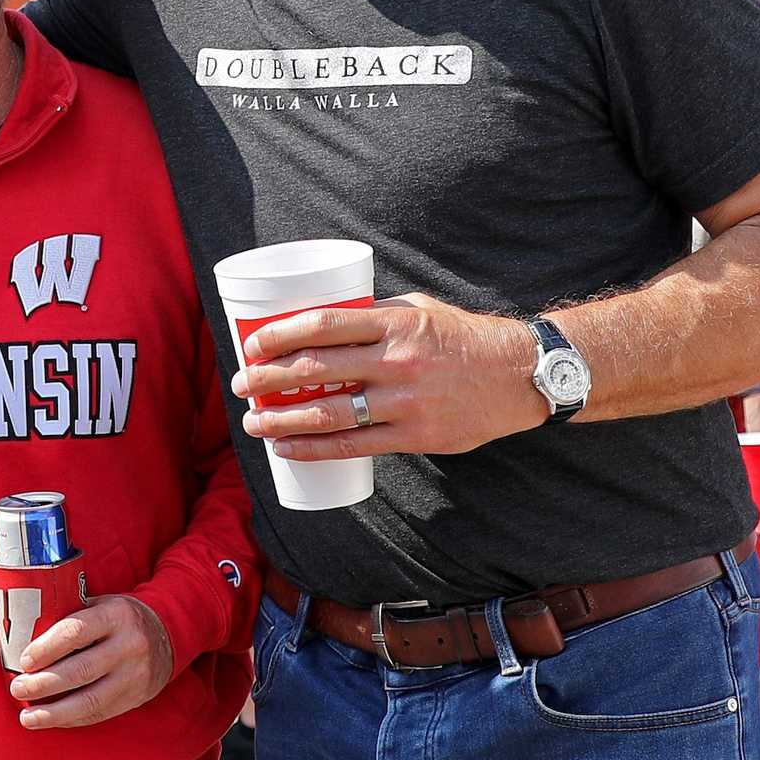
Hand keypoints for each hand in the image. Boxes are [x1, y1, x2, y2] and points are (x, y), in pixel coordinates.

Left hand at [8, 595, 173, 730]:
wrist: (167, 633)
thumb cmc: (116, 618)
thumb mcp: (92, 605)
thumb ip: (50, 620)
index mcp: (115, 615)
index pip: (75, 632)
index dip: (46, 648)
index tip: (23, 661)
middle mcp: (129, 645)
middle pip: (80, 670)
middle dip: (43, 684)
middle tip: (17, 689)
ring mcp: (135, 674)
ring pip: (90, 700)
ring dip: (54, 712)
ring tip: (27, 717)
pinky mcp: (136, 697)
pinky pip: (99, 714)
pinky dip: (71, 719)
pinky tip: (50, 720)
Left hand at [235, 293, 547, 458]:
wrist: (518, 376)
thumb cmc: (462, 338)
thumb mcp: (419, 310)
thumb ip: (375, 315)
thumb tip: (321, 322)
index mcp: (394, 323)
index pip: (324, 325)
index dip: (280, 335)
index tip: (252, 345)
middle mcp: (397, 361)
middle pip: (317, 370)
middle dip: (269, 379)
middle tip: (240, 385)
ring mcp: (407, 401)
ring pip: (330, 413)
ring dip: (282, 420)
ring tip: (254, 423)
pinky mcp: (416, 435)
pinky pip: (355, 445)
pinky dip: (315, 448)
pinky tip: (288, 448)